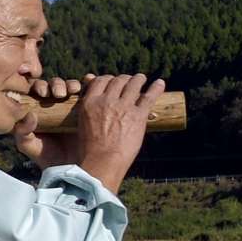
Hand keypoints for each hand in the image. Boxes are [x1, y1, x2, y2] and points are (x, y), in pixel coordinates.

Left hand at [10, 76, 88, 168]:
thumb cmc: (48, 157)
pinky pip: (90, 90)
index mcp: (39, 108)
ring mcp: (73, 104)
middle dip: (56, 84)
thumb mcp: (29, 146)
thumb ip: (22, 133)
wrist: (73, 168)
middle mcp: (56, 103)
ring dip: (72, 84)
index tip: (43, 93)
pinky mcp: (89, 107)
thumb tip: (30, 115)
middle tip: (58, 93)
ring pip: (72, 86)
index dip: (39, 86)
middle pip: (55, 85)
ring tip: (72, 91)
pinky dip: (90, 82)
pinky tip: (89, 82)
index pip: (37, 90)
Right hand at [68, 74, 165, 192]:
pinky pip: (149, 97)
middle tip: (128, 80)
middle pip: (117, 81)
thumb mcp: (81, 127)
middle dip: (124, 79)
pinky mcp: (138, 115)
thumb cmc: (89, 150)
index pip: (100, 81)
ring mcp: (123, 107)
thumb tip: (95, 112)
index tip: (112, 81)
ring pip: (133, 85)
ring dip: (138, 79)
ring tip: (141, 78)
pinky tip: (160, 83)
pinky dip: (156, 88)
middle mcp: (107, 101)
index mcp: (90, 103)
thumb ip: (88, 115)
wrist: (102, 162)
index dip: (108, 79)